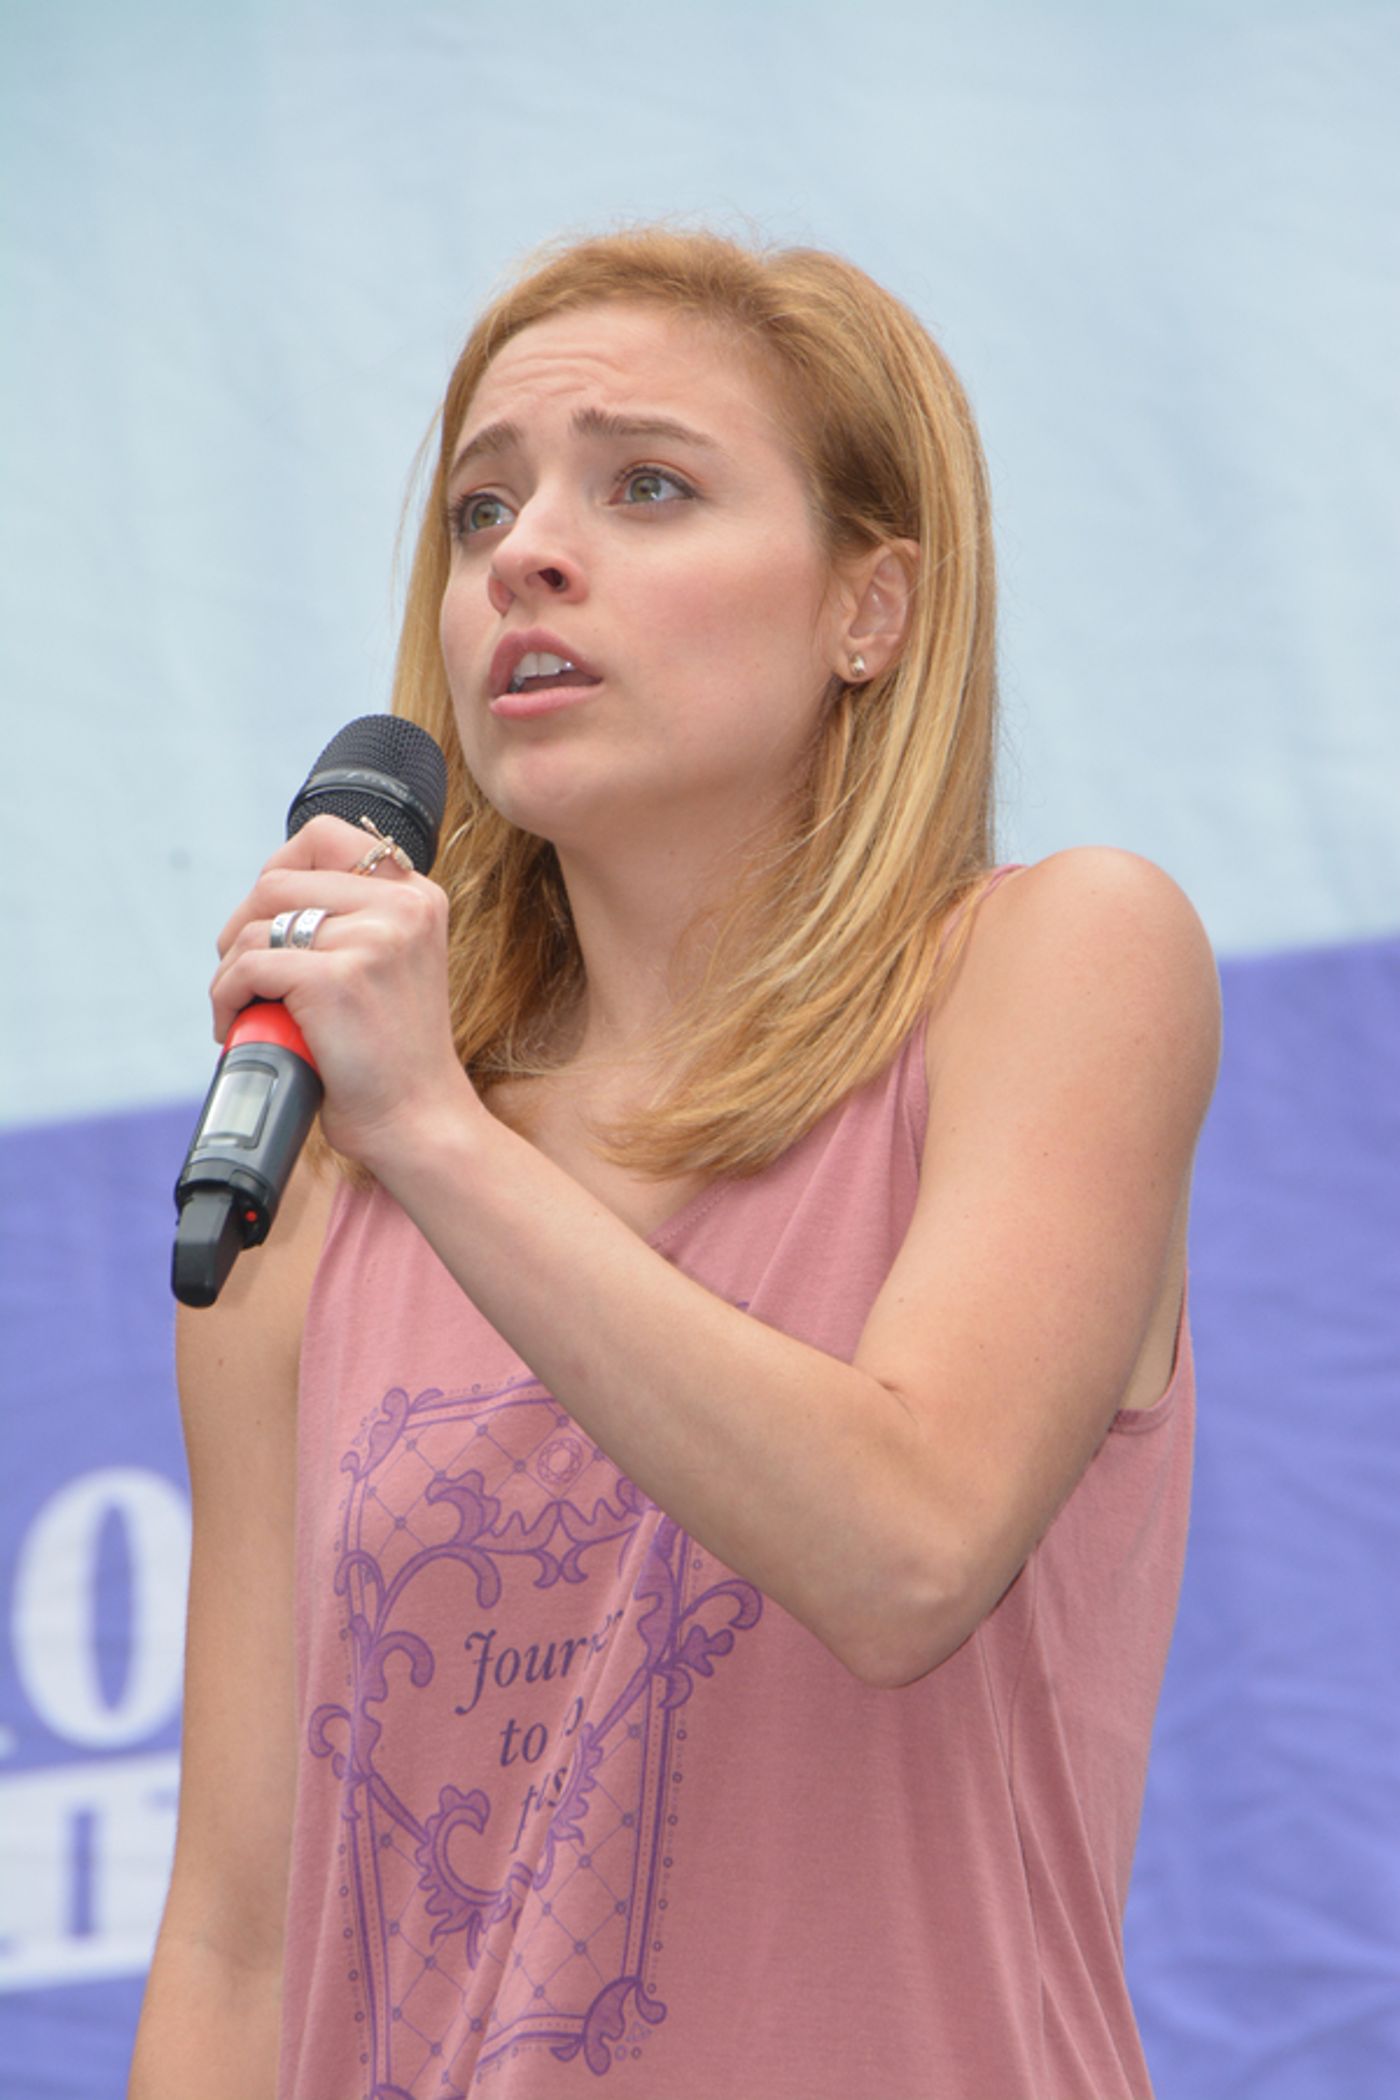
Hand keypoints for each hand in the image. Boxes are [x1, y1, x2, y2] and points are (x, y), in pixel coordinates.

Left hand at [210, 815, 477, 1169]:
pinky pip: (248, 968)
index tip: (265, 915)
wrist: (417, 1120)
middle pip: (277, 881)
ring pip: (255, 928)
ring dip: (230, 971)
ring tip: (243, 1010)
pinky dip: (226, 998)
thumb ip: (359, 919)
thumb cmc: (393, 1054)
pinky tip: (235, 1026)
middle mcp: (402, 908)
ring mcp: (372, 940)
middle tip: (242, 975)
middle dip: (240, 927)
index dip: (278, 868)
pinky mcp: (336, 980)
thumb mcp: (396, 963)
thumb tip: (273, 892)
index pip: (325, 837)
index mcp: (418, 896)